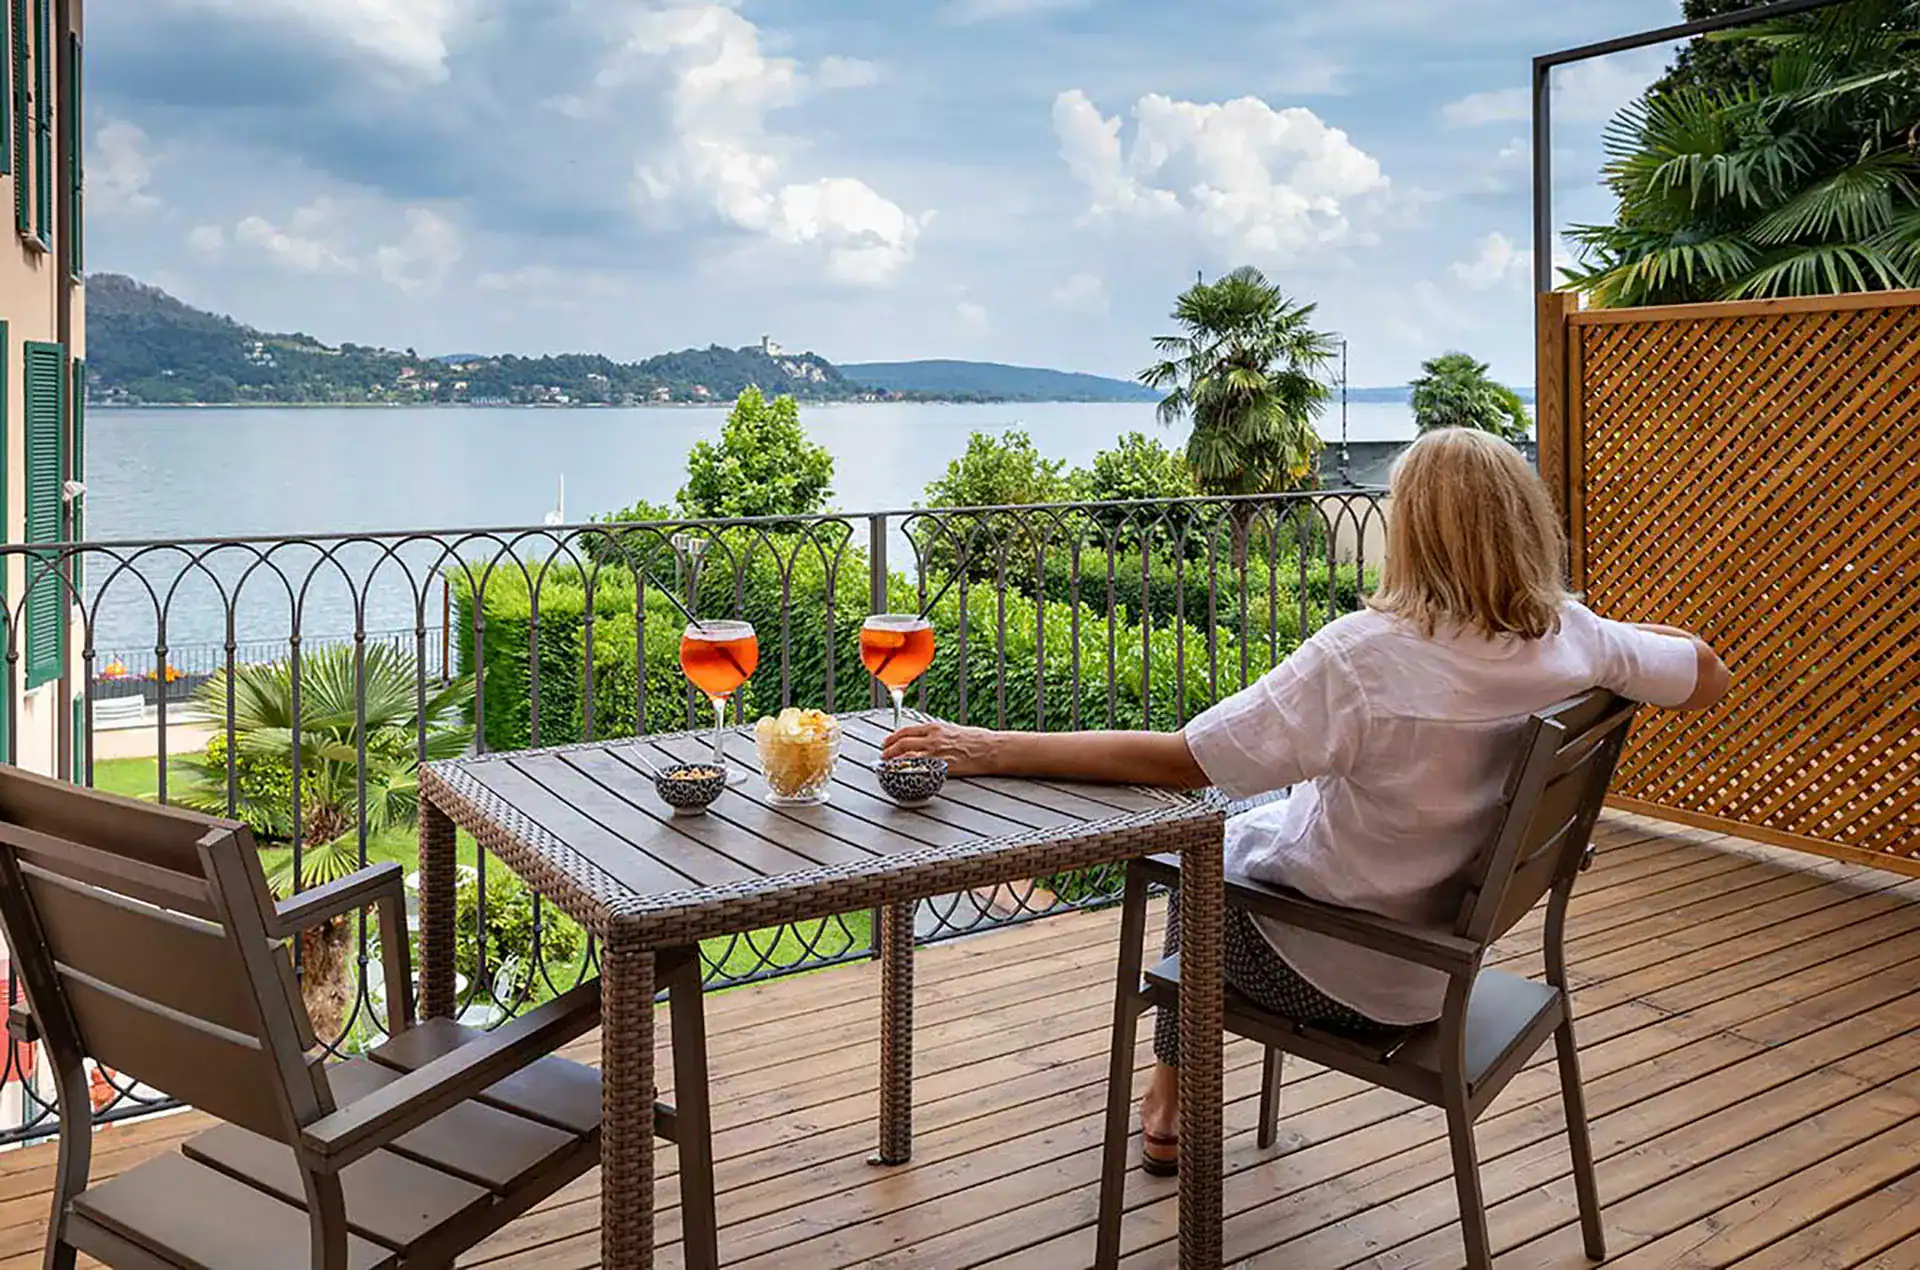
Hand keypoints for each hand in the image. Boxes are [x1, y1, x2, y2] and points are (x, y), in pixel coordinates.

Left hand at [881, 720, 999, 775]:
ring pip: (906, 757)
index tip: (886, 743)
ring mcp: (936, 754)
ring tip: (887, 767)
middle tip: (883, 756)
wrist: (990, 749)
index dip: (892, 738)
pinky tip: (902, 775)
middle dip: (888, 750)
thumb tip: (925, 739)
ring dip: (893, 762)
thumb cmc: (977, 740)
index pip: (906, 731)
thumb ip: (937, 734)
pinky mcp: (941, 767)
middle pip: (902, 743)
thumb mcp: (953, 730)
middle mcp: (932, 739)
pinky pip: (918, 770)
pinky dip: (907, 772)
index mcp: (934, 728)